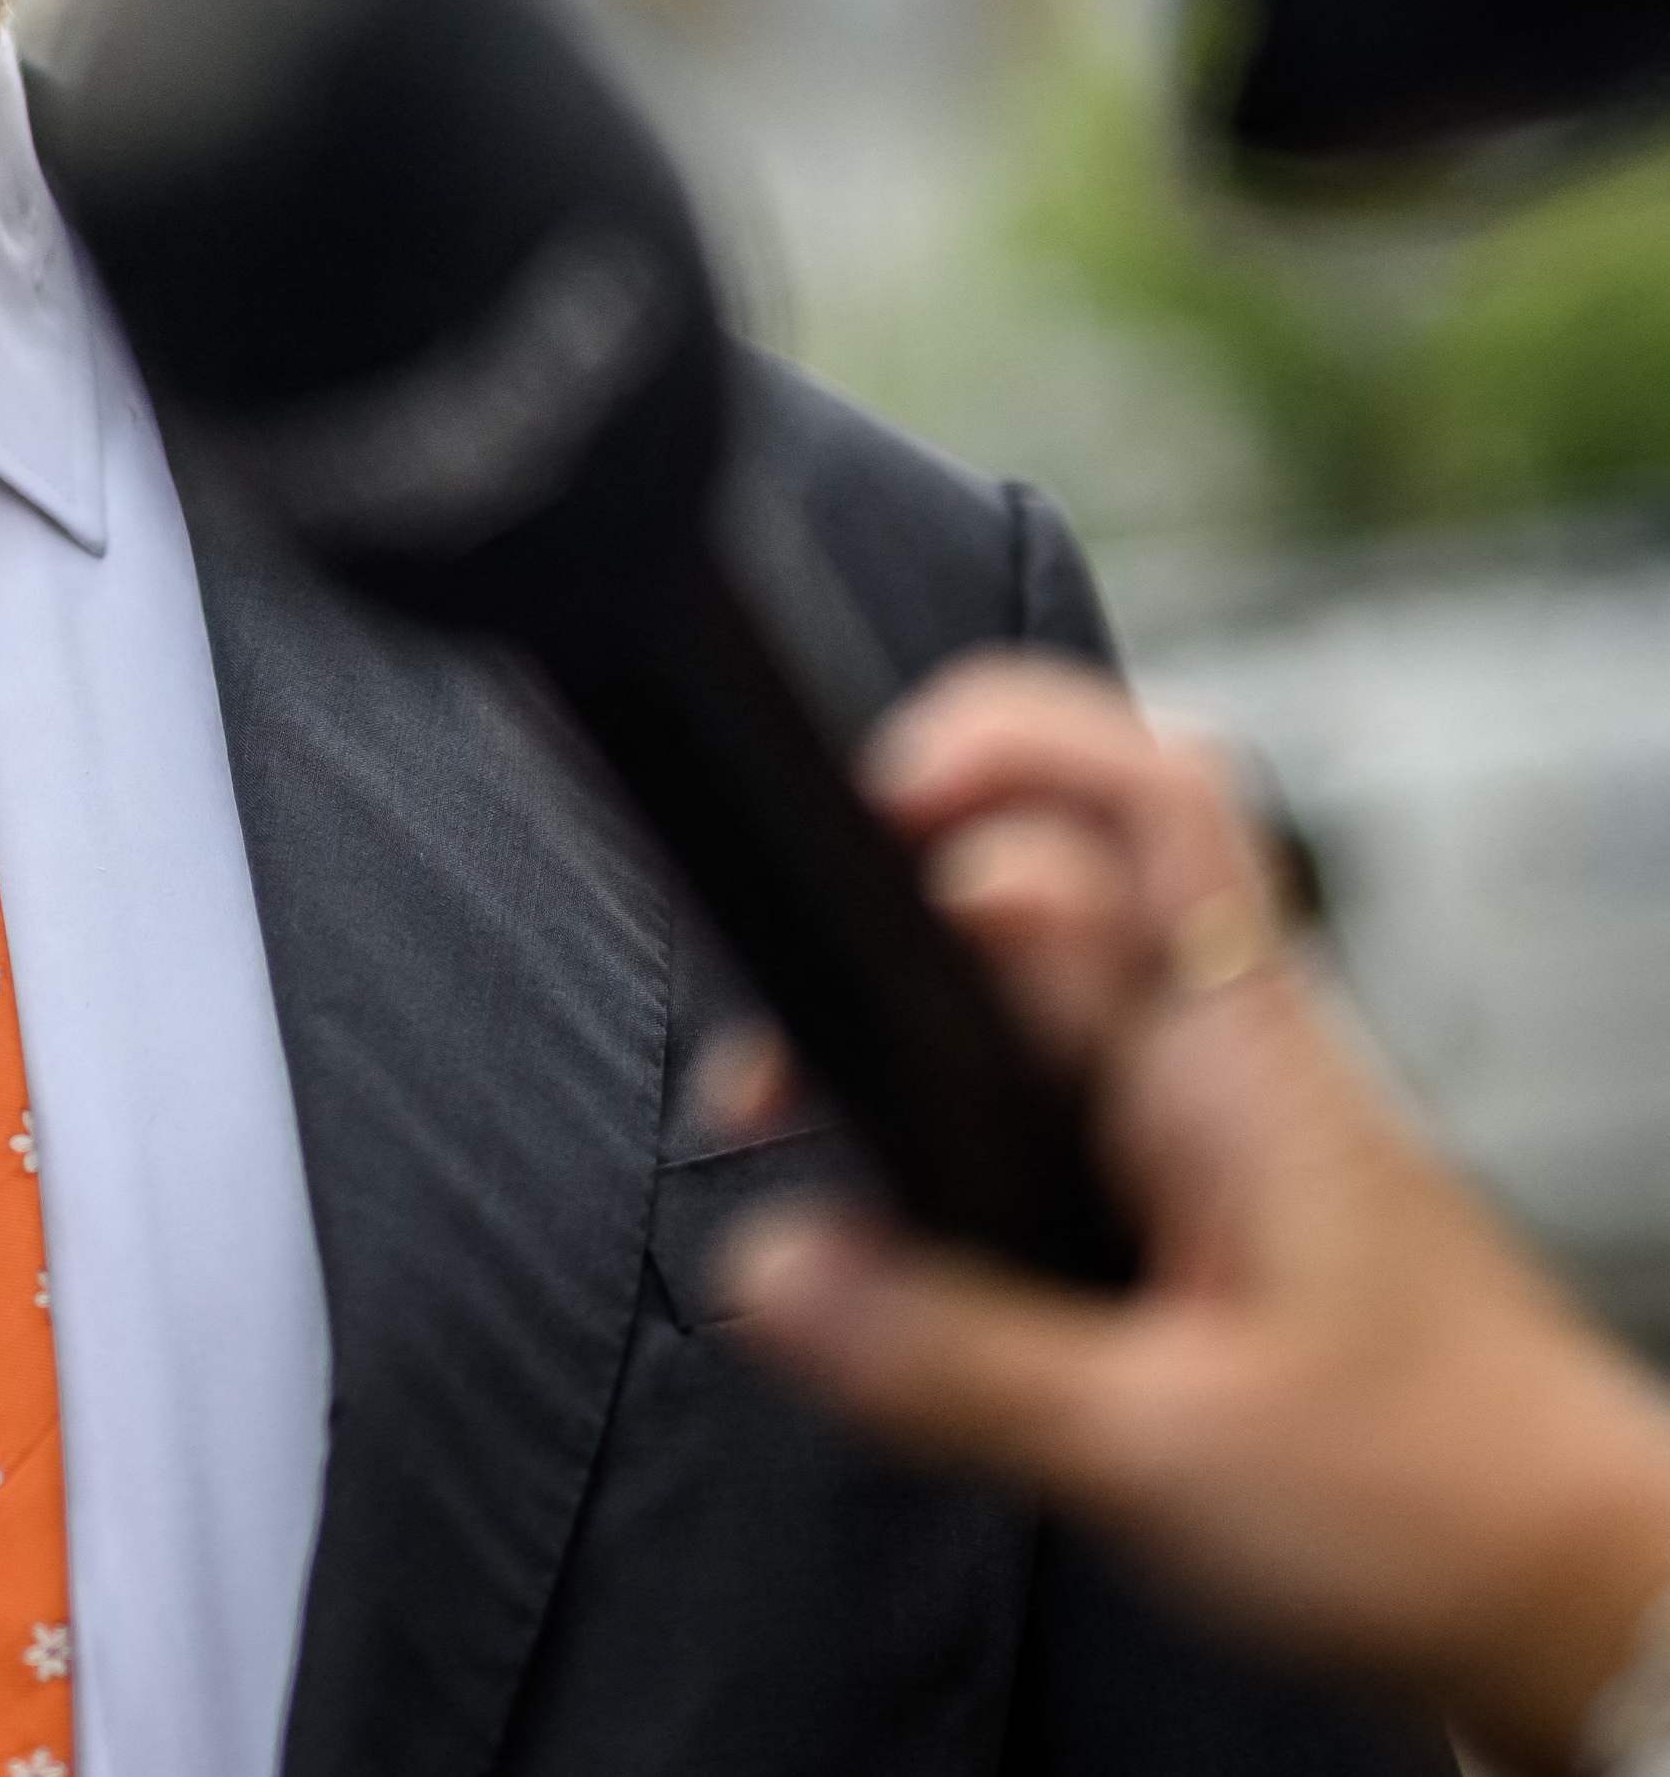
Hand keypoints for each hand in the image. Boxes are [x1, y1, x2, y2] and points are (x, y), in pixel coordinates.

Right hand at [721, 655, 1669, 1767]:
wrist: (1586, 1592)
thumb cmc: (1439, 1506)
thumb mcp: (1160, 1448)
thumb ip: (948, 1355)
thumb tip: (769, 1265)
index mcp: (1237, 1063)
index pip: (1131, 800)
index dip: (986, 765)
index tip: (858, 826)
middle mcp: (1241, 1051)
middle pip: (1091, 830)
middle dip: (927, 841)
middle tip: (803, 958)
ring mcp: (1241, 1108)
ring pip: (1078, 946)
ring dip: (942, 963)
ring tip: (821, 1066)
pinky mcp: (1230, 1182)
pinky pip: (1089, 1054)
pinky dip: (983, 1061)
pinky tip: (922, 1153)